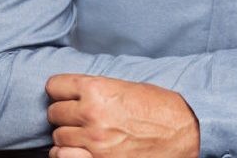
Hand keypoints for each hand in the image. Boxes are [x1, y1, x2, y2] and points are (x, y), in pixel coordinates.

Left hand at [46, 74, 199, 157]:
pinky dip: (66, 154)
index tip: (63, 93)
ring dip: (67, 135)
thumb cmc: (159, 108)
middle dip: (64, 112)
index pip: (55, 86)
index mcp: (98, 89)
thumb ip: (99, 90)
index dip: (59, 89)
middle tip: (77, 114)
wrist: (182, 133)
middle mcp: (91, 115)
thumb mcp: (128, 87)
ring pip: (57, 137)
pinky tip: (78, 150)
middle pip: (54, 112)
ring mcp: (92, 143)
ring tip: (82, 133)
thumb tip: (77, 92)